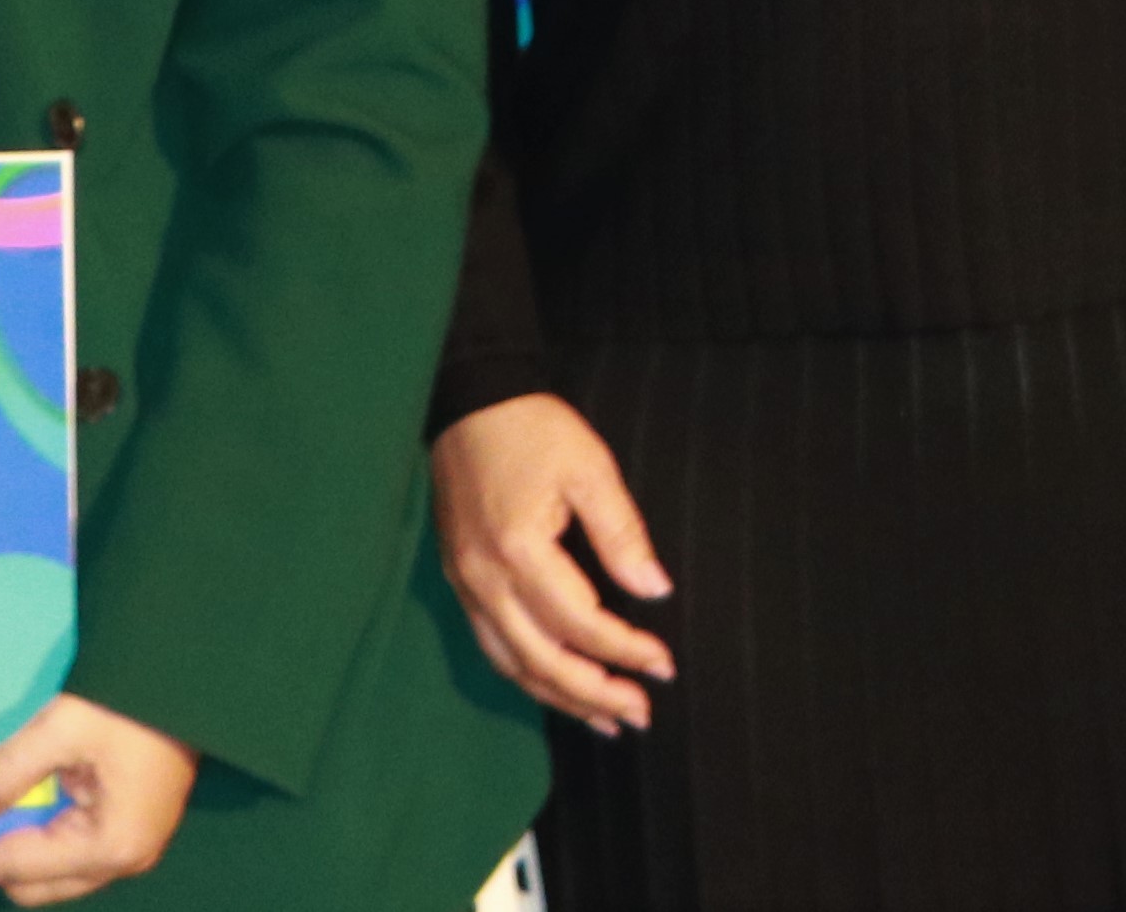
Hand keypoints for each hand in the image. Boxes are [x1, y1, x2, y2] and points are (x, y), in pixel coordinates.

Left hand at [0, 692, 197, 900]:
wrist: (201, 668)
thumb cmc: (141, 695)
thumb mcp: (64, 727)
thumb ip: (6, 773)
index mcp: (110, 842)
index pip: (9, 864)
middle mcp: (125, 857)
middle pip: (29, 883)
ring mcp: (133, 844)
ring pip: (49, 871)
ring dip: (10, 848)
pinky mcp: (134, 823)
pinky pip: (69, 847)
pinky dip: (36, 833)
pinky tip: (16, 804)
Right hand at [427, 392, 673, 735]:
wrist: (470, 405)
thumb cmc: (534, 430)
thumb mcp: (591, 468)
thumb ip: (622, 534)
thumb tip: (656, 591)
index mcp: (519, 550)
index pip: (580, 623)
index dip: (625, 649)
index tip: (665, 664)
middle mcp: (484, 580)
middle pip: (542, 661)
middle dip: (595, 693)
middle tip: (641, 713)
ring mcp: (466, 586)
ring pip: (512, 665)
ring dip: (560, 698)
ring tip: (607, 720)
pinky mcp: (460, 583)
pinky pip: (494, 647)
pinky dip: (528, 676)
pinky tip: (558, 688)